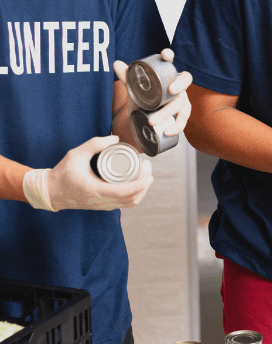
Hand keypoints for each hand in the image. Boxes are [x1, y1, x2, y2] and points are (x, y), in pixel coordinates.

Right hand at [23, 136, 152, 211]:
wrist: (51, 191)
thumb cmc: (62, 173)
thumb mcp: (76, 154)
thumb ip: (95, 144)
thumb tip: (115, 138)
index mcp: (96, 191)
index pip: (126, 192)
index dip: (141, 183)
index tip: (148, 171)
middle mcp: (102, 201)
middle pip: (133, 198)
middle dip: (145, 183)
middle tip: (147, 166)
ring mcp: (104, 205)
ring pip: (131, 202)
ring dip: (142, 189)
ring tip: (143, 172)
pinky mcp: (104, 205)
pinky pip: (125, 202)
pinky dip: (135, 193)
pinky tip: (136, 180)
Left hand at [114, 48, 192, 136]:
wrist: (145, 118)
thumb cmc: (144, 99)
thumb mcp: (134, 89)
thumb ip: (127, 77)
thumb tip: (117, 63)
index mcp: (166, 74)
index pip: (170, 62)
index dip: (169, 56)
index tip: (165, 55)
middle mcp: (177, 85)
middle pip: (185, 81)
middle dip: (180, 84)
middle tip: (170, 90)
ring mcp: (182, 100)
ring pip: (182, 104)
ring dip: (168, 112)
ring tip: (153, 121)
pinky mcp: (182, 115)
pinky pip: (183, 120)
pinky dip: (177, 127)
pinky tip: (167, 131)